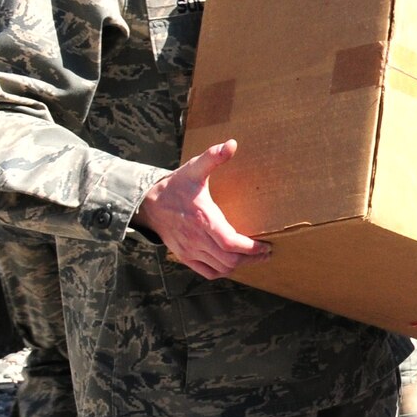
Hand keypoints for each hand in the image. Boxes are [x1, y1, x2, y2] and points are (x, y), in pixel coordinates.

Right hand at [136, 139, 269, 280]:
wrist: (149, 205)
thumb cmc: (176, 186)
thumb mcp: (194, 168)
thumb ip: (212, 157)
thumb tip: (231, 144)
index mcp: (203, 219)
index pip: (231, 243)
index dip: (252, 248)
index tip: (266, 246)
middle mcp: (196, 239)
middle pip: (230, 260)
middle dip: (252, 258)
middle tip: (266, 252)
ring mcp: (189, 250)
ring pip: (221, 268)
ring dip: (240, 265)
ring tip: (254, 257)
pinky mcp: (185, 257)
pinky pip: (207, 272)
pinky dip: (223, 271)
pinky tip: (233, 262)